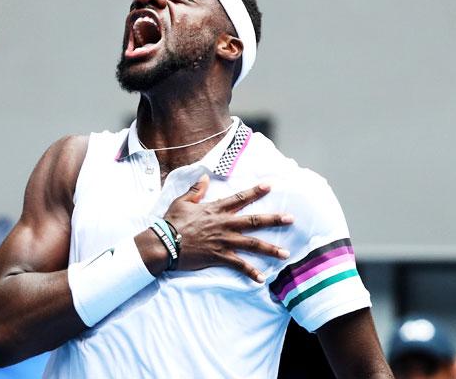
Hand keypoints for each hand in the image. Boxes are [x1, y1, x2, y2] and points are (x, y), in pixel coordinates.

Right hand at [163, 174, 292, 282]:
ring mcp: (223, 241)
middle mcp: (224, 224)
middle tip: (291, 219)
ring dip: (270, 249)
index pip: (240, 197)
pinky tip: (262, 278)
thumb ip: (196, 190)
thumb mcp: (182, 201)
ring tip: (286, 254)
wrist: (164, 243)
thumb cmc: (172, 221)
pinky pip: (238, 265)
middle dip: (274, 220)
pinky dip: (250, 272)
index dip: (256, 191)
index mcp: (216, 209)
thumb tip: (205, 177)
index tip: (271, 185)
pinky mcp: (218, 256)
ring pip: (252, 244)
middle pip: (254, 221)